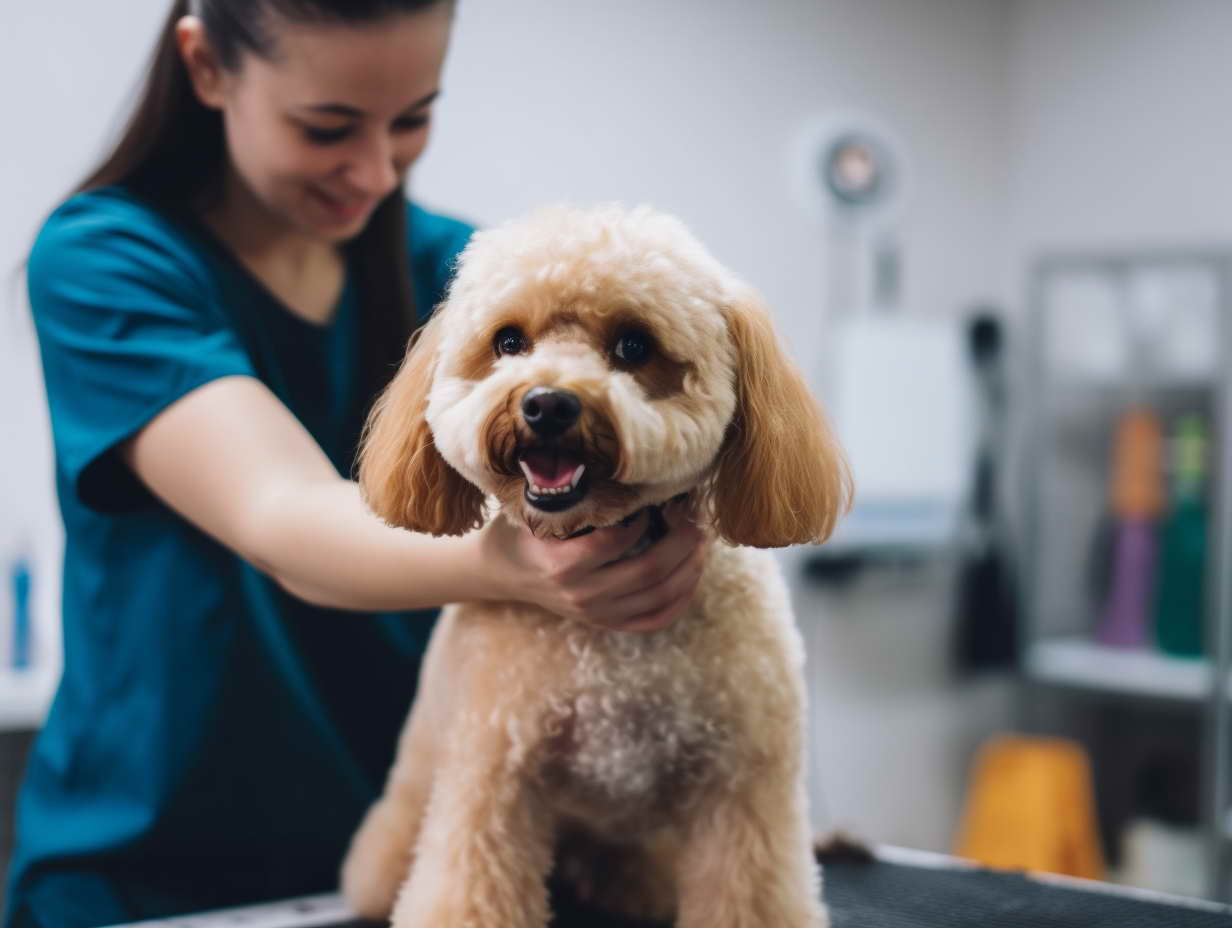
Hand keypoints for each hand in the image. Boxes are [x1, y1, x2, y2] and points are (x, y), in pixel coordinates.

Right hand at [477, 497, 707, 632]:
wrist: (504, 573)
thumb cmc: (524, 531)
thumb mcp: (536, 509)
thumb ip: (571, 496)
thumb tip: (621, 467)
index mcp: (563, 565)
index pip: (617, 542)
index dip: (647, 519)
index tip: (659, 500)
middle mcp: (582, 595)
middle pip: (649, 571)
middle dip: (682, 541)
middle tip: (695, 518)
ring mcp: (597, 614)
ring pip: (661, 597)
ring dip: (690, 567)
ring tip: (701, 541)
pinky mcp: (607, 624)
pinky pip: (656, 619)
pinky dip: (681, 599)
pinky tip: (692, 574)